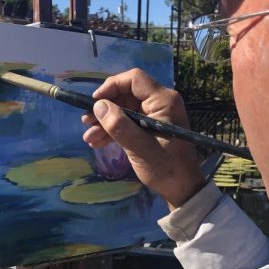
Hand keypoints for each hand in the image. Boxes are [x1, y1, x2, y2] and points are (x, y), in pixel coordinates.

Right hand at [82, 69, 204, 209]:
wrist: (182, 189)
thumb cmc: (165, 167)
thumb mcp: (140, 148)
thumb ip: (119, 125)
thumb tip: (98, 106)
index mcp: (164, 101)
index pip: (134, 79)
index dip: (111, 86)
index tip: (94, 102)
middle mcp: (161, 102)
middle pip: (126, 94)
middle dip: (105, 108)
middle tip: (86, 122)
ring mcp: (156, 115)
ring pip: (124, 109)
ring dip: (106, 121)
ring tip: (89, 138)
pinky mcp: (150, 127)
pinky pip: (129, 121)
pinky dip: (114, 130)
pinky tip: (98, 142)